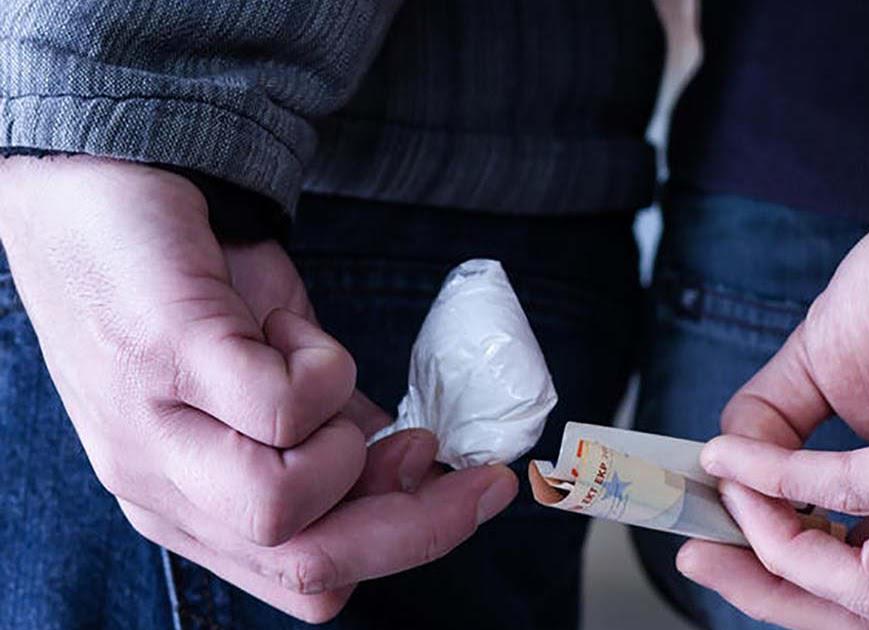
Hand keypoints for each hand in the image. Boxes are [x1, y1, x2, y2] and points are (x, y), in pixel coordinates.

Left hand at [0, 156, 517, 621]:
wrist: (94, 173)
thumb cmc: (186, 279)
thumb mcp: (269, 374)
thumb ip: (329, 431)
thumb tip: (413, 466)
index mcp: (186, 506)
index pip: (308, 579)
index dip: (403, 545)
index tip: (469, 491)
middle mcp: (160, 488)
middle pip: (305, 566)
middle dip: (414, 525)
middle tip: (475, 478)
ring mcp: (152, 429)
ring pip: (281, 507)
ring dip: (342, 436)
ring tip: (313, 361)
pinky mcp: (163, 356)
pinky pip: (280, 406)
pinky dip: (320, 364)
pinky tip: (283, 325)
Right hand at [675, 186, 868, 627]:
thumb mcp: (830, 379)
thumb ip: (778, 435)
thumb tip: (719, 473)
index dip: (788, 586)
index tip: (713, 550)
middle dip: (769, 590)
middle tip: (698, 553)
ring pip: (867, 591)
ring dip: (773, 540)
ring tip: (725, 481)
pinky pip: (849, 499)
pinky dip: (780, 479)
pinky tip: (742, 452)